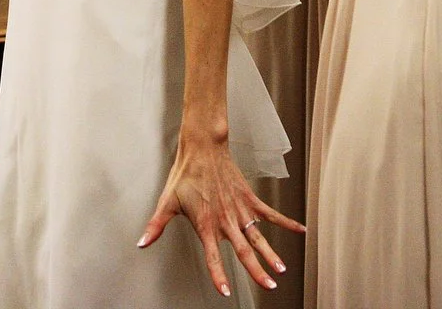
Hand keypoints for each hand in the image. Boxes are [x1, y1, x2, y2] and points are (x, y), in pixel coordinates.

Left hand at [138, 132, 303, 297]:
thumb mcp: (167, 202)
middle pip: (244, 252)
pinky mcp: (249, 198)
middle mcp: (226, 220)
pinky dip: (286, 223)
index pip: (213, 257)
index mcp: (206, 225)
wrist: (203, 148)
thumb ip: (156, 226)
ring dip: (271, 254)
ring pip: (259, 237)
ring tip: (281, 269)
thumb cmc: (185, 174)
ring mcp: (240, 210)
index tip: (226, 292)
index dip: (219, 276)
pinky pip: (270, 214)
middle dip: (257, 271)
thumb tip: (141, 243)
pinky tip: (299, 230)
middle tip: (270, 286)